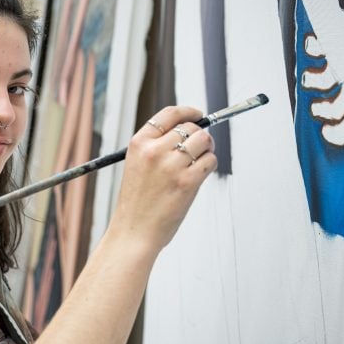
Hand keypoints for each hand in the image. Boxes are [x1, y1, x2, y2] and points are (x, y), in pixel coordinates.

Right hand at [108, 105, 215, 252]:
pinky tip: (198, 177)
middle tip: (200, 148)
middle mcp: (154, 150)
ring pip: (204, 141)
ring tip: (198, 164)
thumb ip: (158, 147)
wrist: (133, 232)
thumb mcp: (138, 166)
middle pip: (190, 127)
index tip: (198, 115)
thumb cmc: (137, 203)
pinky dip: (209, 166)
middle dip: (200, 136)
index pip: (169, 114)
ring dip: (207, 150)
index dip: (188, 111)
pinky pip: (210, 161)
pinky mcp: (187, 181)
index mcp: (139, 143)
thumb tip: (190, 131)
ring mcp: (171, 166)